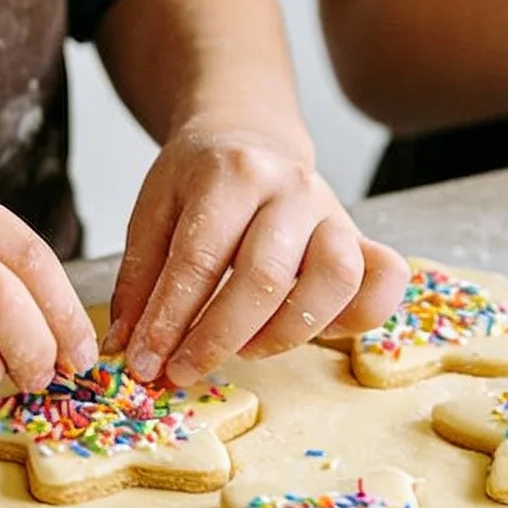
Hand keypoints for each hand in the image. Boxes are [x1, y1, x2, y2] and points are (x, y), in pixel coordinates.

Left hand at [108, 120, 404, 388]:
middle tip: (183, 371)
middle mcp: (291, 189)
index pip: (200, 258)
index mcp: (232, 173)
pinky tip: (314, 334)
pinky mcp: (360, 237)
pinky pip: (382, 281)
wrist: (249, 136)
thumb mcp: (154, 211)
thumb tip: (126, 348)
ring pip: (333, 281)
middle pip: (265, 276)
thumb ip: (140, 278)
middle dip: (218, 337)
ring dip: (284, 333)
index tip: (147, 362)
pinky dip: (358, 317)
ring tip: (245, 351)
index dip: (170, 319)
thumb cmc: (199, 180)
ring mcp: (333, 212)